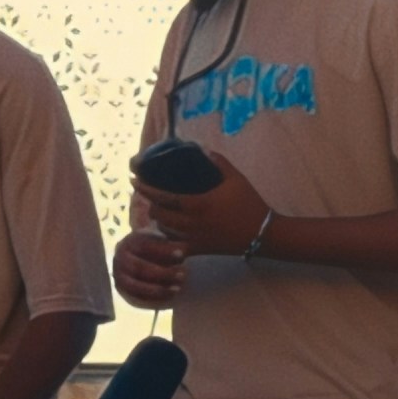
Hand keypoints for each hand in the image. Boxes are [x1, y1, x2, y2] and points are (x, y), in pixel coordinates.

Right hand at [115, 226, 191, 308]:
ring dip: (158, 289)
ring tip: (177, 288)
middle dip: (163, 273)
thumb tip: (186, 247)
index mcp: (129, 241)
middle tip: (183, 274)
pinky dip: (154, 298)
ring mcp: (119, 275)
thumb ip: (169, 239)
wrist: (136, 253)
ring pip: (137, 285)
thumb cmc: (154, 244)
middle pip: (140, 268)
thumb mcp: (160, 236)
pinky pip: (137, 297)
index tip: (182, 255)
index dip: (164, 251)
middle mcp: (119, 258)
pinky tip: (170, 295)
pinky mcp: (122, 289)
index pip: (144, 246)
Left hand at [136, 157, 271, 255]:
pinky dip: (166, 238)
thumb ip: (218, 162)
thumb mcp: (235, 178)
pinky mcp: (199, 250)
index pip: (163, 196)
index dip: (146, 189)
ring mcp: (194, 239)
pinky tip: (166, 230)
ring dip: (157, 220)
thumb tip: (203, 149)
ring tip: (157, 209)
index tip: (134, 181)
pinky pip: (174, 247)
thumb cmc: (249, 204)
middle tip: (148, 195)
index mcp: (197, 204)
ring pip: (164, 231)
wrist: (263, 234)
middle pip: (159, 214)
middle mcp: (191, 223)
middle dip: (151, 204)